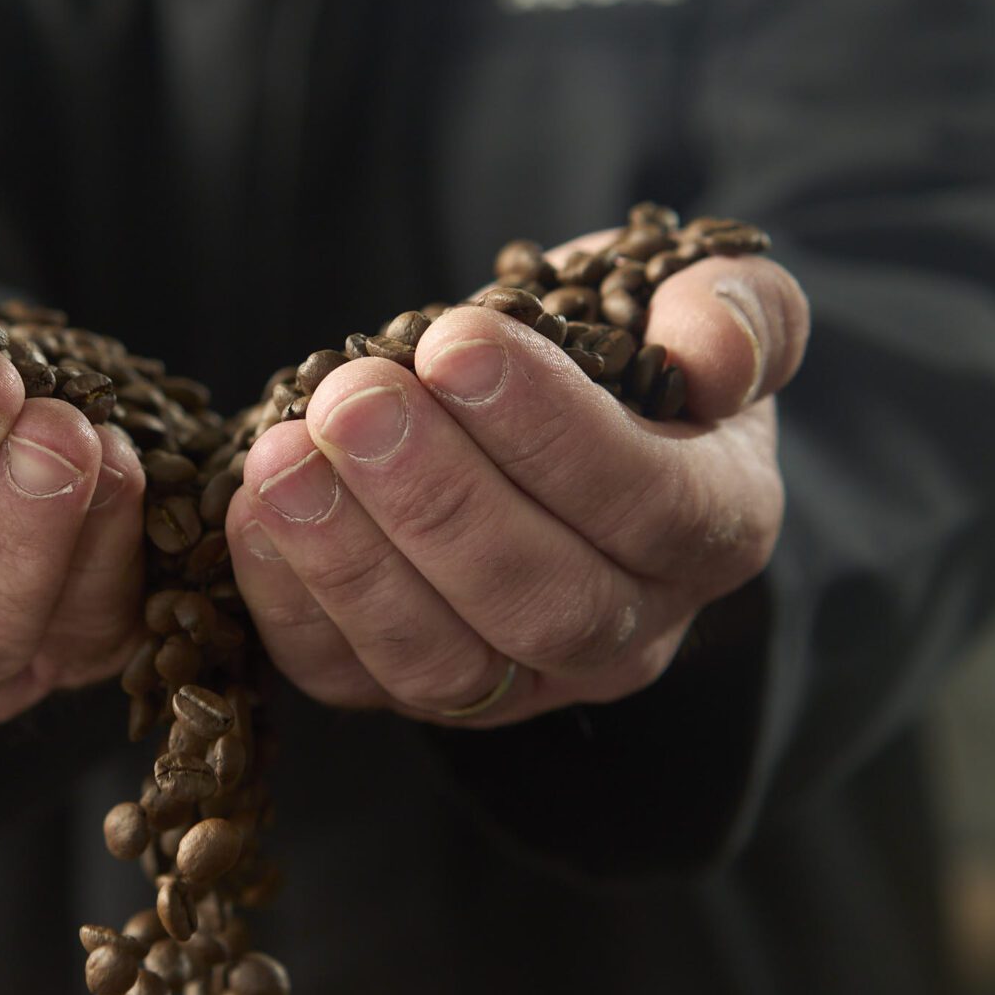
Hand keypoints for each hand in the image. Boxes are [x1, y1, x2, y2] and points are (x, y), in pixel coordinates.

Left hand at [223, 232, 808, 725]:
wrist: (546, 414)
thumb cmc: (629, 349)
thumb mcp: (695, 304)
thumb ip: (739, 312)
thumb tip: (718, 356)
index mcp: (717, 529)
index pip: (648, 505)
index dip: (550, 431)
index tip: (457, 345)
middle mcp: (630, 631)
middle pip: (544, 603)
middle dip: (437, 500)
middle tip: (353, 400)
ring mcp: (519, 681)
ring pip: (441, 661)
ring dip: (350, 559)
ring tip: (284, 456)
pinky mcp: (413, 690)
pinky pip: (348, 676)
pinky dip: (290, 602)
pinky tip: (255, 508)